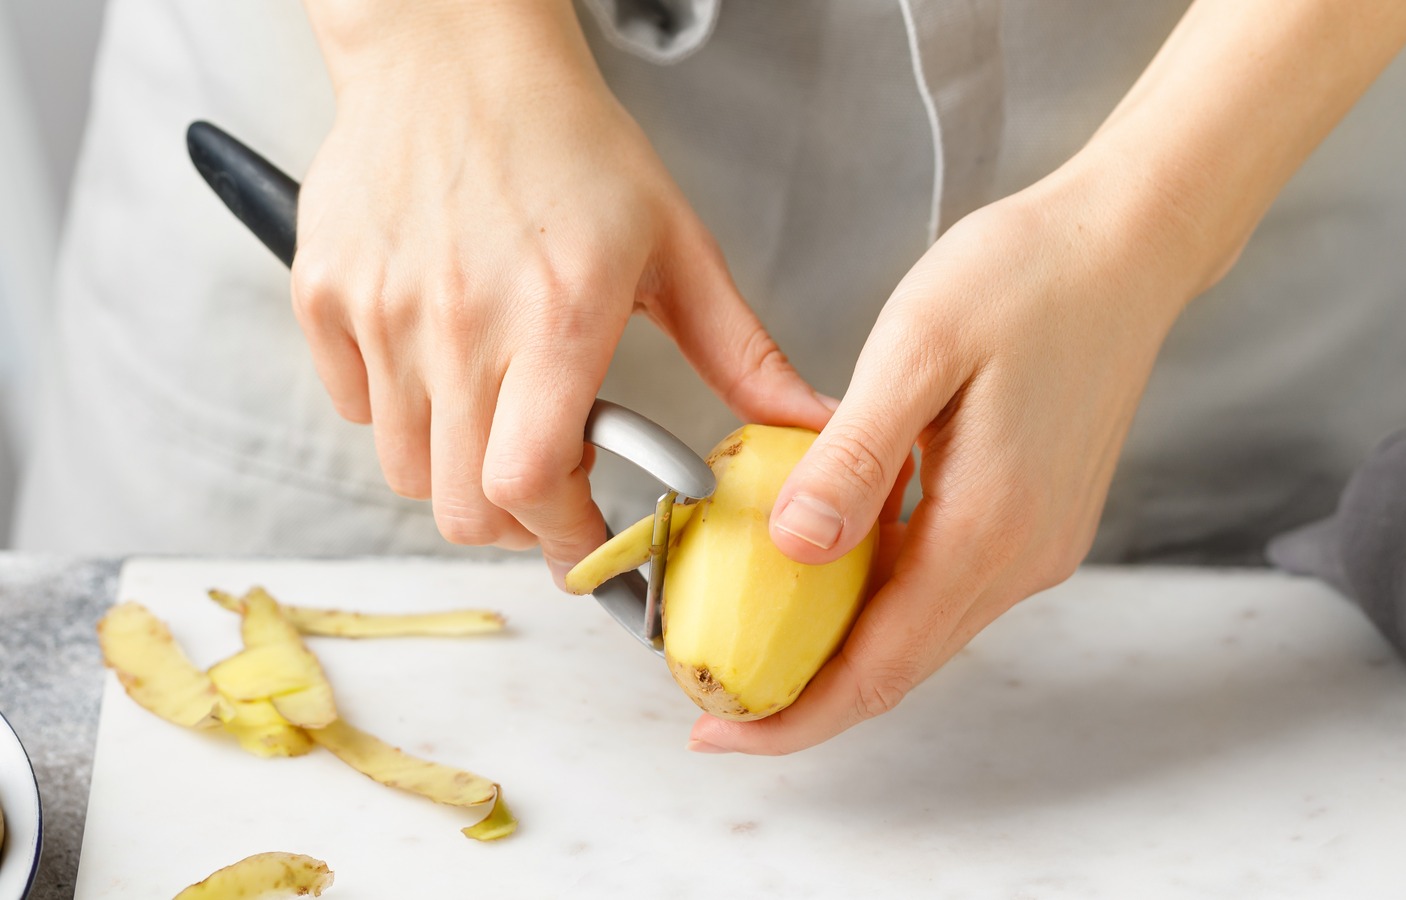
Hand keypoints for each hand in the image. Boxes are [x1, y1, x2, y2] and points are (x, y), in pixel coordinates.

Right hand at [293, 2, 830, 573]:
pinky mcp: (324, 294)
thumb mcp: (677, 247)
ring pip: (402, 468)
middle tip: (550, 487)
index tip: (589, 545)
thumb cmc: (569, 142)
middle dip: (514, 520)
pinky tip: (443, 364)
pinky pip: (351, 405)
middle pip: (459, 505)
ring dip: (455, 471)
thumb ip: (742, 354)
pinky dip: (397, 412)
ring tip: (500, 415)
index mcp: (556, 316)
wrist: (457, 54)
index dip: (563, 539)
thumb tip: (807, 424)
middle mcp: (458, 321)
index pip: (530, 487)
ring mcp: (380, 310)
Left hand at [687, 155, 1216, 753]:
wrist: (1129, 244)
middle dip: (804, 699)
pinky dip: (881, 598)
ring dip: (841, 649)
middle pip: (900, 667)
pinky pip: (947, 584)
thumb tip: (792, 550)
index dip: (792, 715)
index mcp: (991, 527)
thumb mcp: (918, 348)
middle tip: (713, 695)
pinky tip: (828, 565)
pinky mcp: (1040, 518)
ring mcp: (1039, 543)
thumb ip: (856, 456)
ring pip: (923, 629)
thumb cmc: (1026, 276)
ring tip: (754, 634)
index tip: (714, 732)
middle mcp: (1025, 558)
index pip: (879, 667)